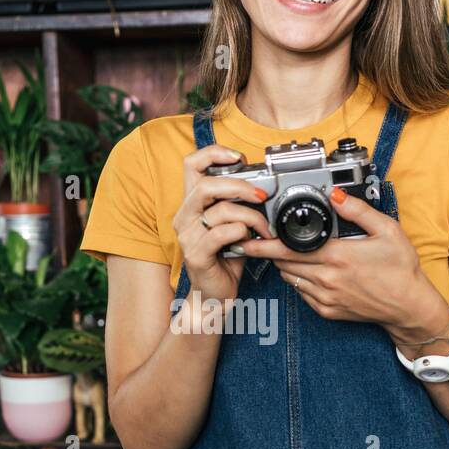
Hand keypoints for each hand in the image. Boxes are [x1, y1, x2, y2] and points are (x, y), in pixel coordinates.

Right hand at [172, 143, 274, 302]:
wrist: (214, 295)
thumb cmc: (225, 258)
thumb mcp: (232, 223)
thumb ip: (239, 204)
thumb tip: (263, 186)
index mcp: (192, 203)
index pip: (191, 164)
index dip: (213, 153)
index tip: (238, 157)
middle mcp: (185, 216)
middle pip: (205, 185)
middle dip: (240, 185)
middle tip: (261, 195)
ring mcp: (188, 236)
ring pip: (220, 211)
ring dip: (250, 216)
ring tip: (264, 227)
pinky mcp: (196, 255)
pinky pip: (221, 234)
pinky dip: (242, 233)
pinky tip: (250, 241)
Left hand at [241, 184, 448, 336]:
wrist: (408, 307)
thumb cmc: (400, 269)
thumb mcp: (386, 230)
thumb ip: (358, 210)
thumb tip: (336, 195)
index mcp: (337, 256)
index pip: (287, 249)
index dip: (264, 242)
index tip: (251, 235)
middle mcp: (327, 279)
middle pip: (282, 263)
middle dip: (268, 251)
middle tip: (259, 239)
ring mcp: (325, 297)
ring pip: (289, 278)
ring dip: (283, 264)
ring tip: (285, 251)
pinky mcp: (326, 311)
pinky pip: (301, 293)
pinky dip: (298, 280)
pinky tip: (307, 269)